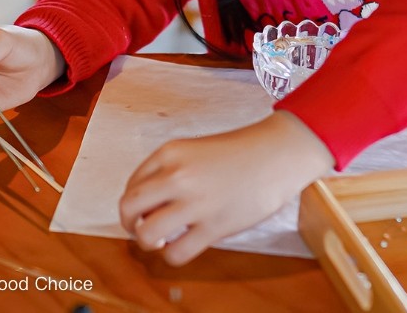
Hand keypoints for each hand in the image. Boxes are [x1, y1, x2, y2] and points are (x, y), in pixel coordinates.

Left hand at [119, 111, 333, 265]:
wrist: (277, 154)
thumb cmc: (240, 152)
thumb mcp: (195, 150)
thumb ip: (170, 171)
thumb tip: (149, 204)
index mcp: (170, 152)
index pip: (131, 184)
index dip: (134, 202)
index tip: (144, 210)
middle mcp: (176, 175)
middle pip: (129, 208)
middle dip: (130, 224)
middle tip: (143, 228)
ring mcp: (195, 202)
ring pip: (147, 234)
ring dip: (148, 242)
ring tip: (162, 239)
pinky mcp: (213, 225)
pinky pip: (176, 253)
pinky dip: (172, 256)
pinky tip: (182, 247)